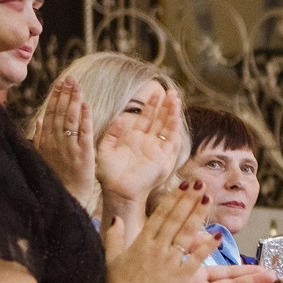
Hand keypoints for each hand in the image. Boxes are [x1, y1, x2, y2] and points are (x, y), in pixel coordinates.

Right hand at [33, 78, 95, 200]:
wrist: (66, 197)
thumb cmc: (55, 178)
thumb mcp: (43, 156)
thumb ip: (41, 137)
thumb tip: (40, 118)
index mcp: (46, 141)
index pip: (50, 114)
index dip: (55, 97)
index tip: (59, 83)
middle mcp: (56, 142)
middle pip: (59, 113)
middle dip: (64, 94)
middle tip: (70, 78)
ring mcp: (69, 148)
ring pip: (70, 119)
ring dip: (74, 101)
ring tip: (78, 86)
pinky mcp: (83, 155)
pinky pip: (84, 133)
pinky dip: (85, 118)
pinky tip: (86, 105)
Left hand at [98, 85, 182, 210]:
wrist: (117, 191)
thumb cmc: (109, 174)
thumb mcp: (106, 149)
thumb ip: (112, 133)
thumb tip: (121, 118)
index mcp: (135, 139)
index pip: (147, 118)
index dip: (152, 105)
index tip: (156, 92)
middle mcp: (148, 143)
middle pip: (160, 120)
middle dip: (165, 106)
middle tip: (171, 91)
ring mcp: (157, 150)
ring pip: (167, 128)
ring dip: (172, 114)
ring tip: (175, 99)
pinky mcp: (162, 159)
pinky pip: (170, 142)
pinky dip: (173, 129)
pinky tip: (175, 117)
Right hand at [103, 186, 213, 282]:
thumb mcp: (110, 257)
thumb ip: (113, 236)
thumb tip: (115, 218)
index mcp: (141, 242)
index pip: (160, 215)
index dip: (173, 199)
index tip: (183, 185)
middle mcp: (156, 247)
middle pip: (175, 219)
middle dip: (188, 200)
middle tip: (200, 184)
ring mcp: (169, 261)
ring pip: (186, 233)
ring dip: (198, 214)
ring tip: (208, 198)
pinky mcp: (179, 277)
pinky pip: (196, 258)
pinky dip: (207, 246)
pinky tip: (218, 234)